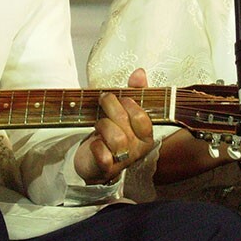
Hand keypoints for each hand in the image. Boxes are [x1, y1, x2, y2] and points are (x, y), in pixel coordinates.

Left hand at [74, 68, 154, 184]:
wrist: (94, 161)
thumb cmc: (111, 133)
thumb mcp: (124, 111)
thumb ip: (135, 92)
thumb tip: (139, 72)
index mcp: (146, 135)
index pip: (142, 117)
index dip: (129, 104)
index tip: (120, 97)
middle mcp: (138, 149)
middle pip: (125, 122)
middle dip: (110, 107)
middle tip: (103, 100)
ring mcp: (123, 159)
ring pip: (116, 138)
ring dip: (102, 125)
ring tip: (98, 123)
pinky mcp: (106, 168)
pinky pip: (103, 155)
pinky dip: (96, 146)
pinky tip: (94, 143)